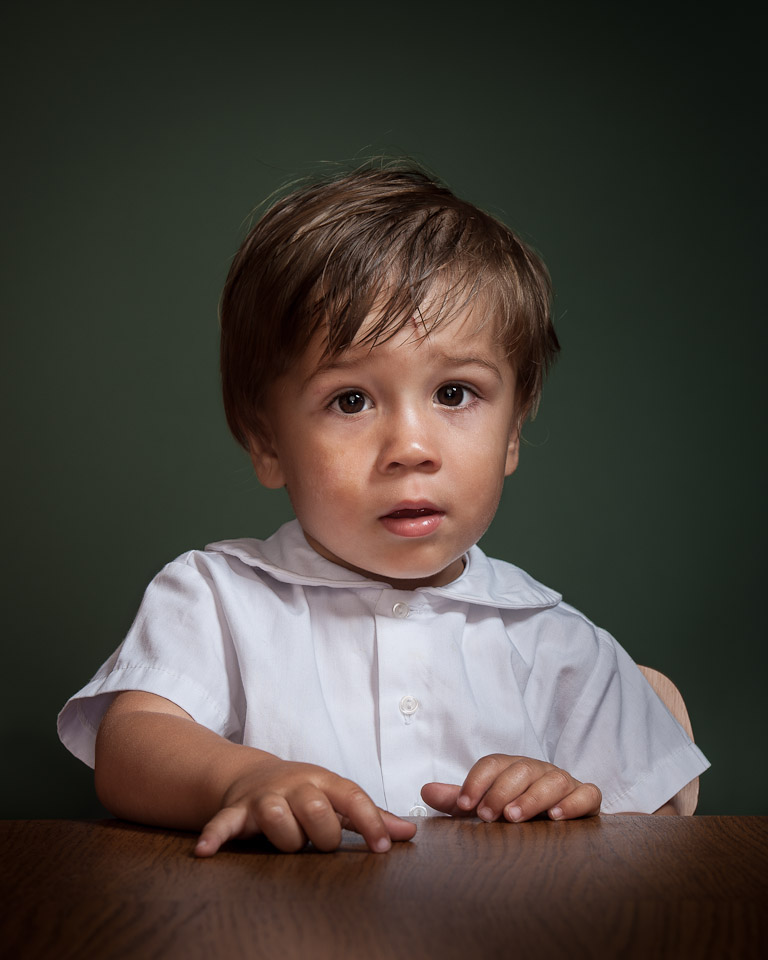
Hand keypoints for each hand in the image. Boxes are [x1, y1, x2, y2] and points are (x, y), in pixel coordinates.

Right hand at [195, 758, 416, 855]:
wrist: (252, 774)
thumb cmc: (305, 793)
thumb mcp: (337, 798)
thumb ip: (370, 818)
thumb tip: (409, 833)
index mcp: (323, 781)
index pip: (352, 797)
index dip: (371, 823)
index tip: (384, 849)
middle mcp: (294, 785)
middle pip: (316, 808)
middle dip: (325, 834)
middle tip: (323, 844)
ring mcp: (264, 797)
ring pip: (276, 817)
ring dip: (285, 838)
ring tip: (288, 844)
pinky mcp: (236, 811)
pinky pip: (223, 823)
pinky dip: (215, 835)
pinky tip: (206, 851)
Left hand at [421, 754, 600, 822]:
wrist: (555, 823)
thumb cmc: (514, 812)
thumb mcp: (485, 806)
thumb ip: (459, 799)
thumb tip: (425, 791)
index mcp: (512, 768)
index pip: (493, 764)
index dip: (477, 781)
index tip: (465, 805)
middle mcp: (538, 770)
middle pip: (521, 770)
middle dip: (502, 791)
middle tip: (488, 815)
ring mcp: (563, 782)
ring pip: (553, 781)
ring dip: (533, 798)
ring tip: (515, 817)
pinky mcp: (586, 798)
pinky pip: (587, 794)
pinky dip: (573, 803)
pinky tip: (557, 818)